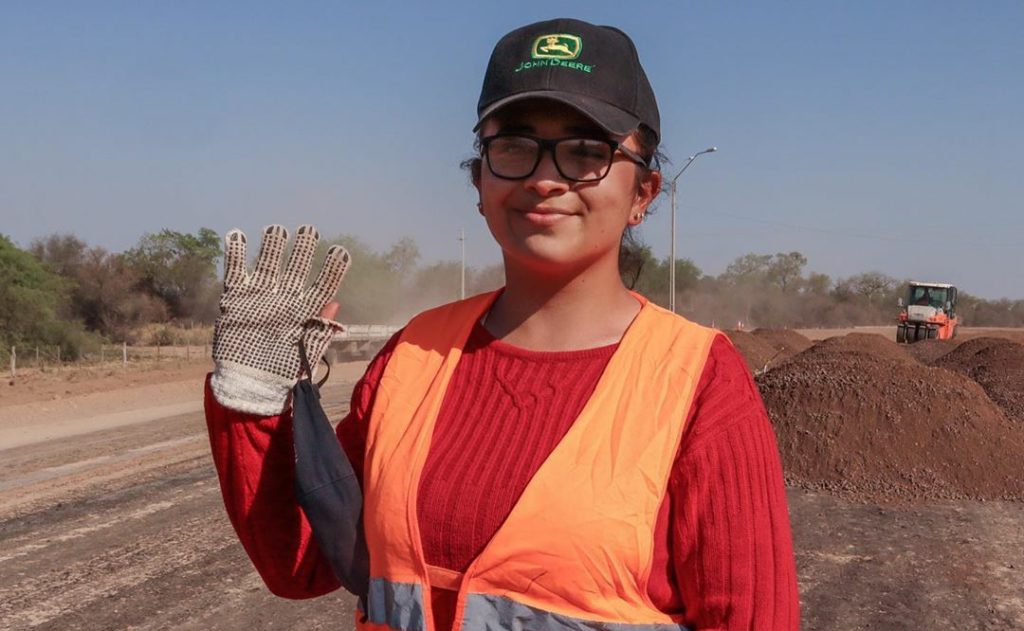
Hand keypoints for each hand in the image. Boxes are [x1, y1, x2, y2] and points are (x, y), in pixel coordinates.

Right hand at [209, 225, 350, 414]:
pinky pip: (234, 273)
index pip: (322, 285)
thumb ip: (320, 328)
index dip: (332, 269)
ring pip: (267, 265)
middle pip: (295, 269)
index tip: (341, 251)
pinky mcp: (235, 300)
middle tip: (309, 229)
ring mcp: (259, 297)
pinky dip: (233, 254)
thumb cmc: (283, 372)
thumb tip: (336, 303)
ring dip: (272, 246)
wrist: (250, 385)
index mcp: (305, 311)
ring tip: (277, 229)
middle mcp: (284, 300)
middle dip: (302, 249)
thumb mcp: (306, 352)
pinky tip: (236, 235)